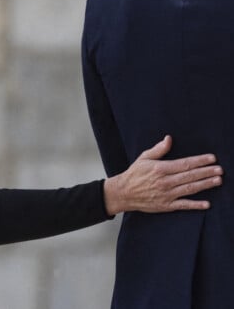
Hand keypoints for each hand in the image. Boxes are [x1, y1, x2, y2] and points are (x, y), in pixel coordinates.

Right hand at [103, 135, 222, 215]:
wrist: (124, 192)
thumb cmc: (134, 173)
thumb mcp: (144, 158)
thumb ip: (158, 149)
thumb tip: (169, 139)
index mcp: (160, 168)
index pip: (184, 163)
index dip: (199, 161)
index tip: (211, 158)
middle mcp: (165, 181)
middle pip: (190, 176)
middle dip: (206, 172)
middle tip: (220, 169)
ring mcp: (167, 194)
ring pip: (189, 189)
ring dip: (205, 184)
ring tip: (218, 180)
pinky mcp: (166, 205)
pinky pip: (183, 205)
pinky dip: (195, 205)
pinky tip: (207, 203)